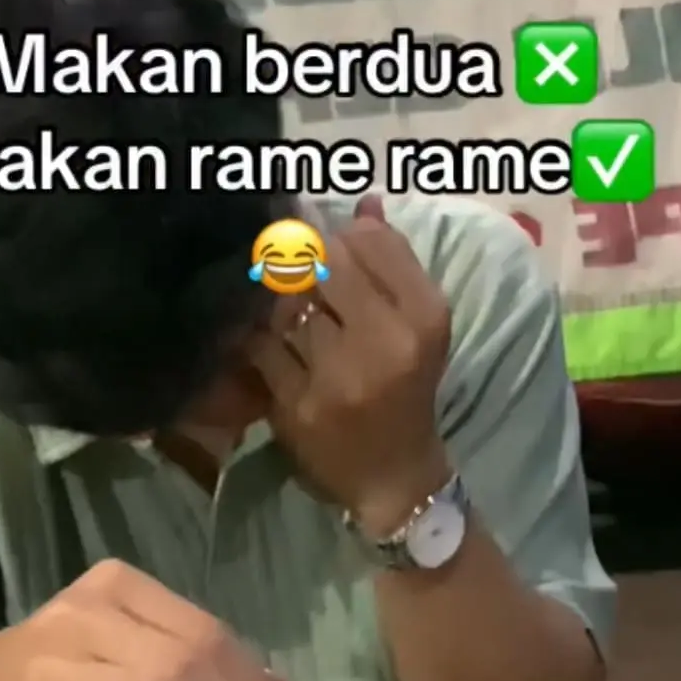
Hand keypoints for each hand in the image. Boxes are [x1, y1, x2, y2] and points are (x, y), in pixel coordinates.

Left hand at [247, 194, 452, 535]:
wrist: (394, 478)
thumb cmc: (407, 391)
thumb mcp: (419, 327)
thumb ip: (393, 262)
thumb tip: (363, 202)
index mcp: (425, 317)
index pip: (368, 241)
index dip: (337, 233)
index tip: (321, 239)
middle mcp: (386, 343)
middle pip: (322, 266)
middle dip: (300, 260)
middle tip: (287, 262)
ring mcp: (337, 377)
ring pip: (286, 305)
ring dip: (276, 299)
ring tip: (278, 304)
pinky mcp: (298, 406)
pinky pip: (261, 348)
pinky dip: (255, 338)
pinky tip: (261, 339)